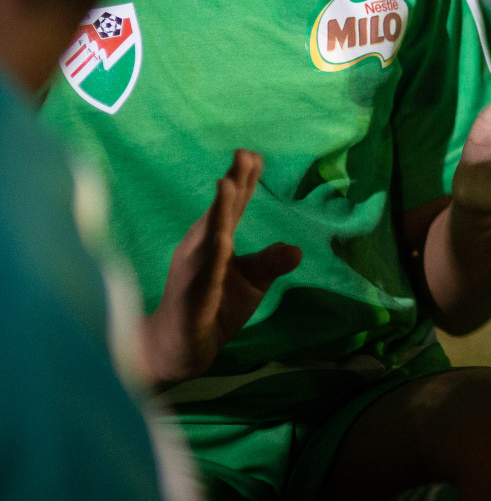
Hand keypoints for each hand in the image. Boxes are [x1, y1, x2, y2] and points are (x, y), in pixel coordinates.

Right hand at [141, 150, 301, 388]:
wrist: (183, 348)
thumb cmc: (216, 308)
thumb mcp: (252, 283)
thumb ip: (271, 263)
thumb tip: (296, 249)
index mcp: (217, 241)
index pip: (234, 207)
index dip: (243, 180)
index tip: (254, 154)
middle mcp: (203, 248)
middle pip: (221, 211)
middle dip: (233, 181)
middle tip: (245, 152)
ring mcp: (195, 270)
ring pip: (210, 235)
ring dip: (219, 209)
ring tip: (228, 181)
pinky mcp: (193, 295)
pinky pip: (205, 272)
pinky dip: (212, 254)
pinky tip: (221, 240)